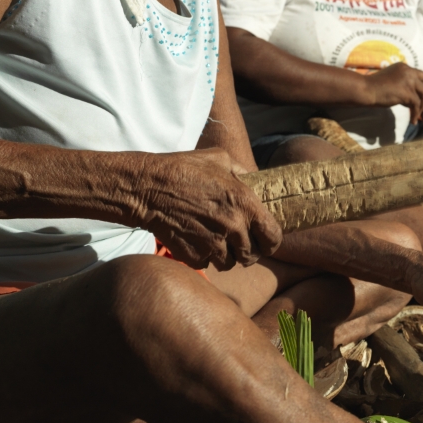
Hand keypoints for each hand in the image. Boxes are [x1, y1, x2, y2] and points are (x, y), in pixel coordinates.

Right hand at [137, 147, 281, 271]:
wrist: (148, 187)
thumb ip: (242, 172)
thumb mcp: (219, 159)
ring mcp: (212, 244)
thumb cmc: (183, 169)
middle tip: (239, 243)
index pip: (273, 237)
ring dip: (226, 256)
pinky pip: (206, 263)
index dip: (272, 241)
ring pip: (230, 263)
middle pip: (252, 256)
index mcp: (244, 203)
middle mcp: (232, 227)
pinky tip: (197, 241)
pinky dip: (204, 256)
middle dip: (248, 251)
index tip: (266, 241)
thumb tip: (254, 179)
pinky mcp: (192, 255)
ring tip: (217, 242)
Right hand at [361, 62, 422, 122]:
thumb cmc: (374, 87)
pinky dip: (415, 113)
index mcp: (404, 67)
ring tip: (416, 116)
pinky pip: (417, 105)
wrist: (366, 90)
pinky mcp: (407, 92)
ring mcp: (409, 81)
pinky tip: (412, 120)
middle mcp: (409, 71)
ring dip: (422, 107)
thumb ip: (403, 83)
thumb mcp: (391, 80)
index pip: (421, 75)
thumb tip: (412, 97)